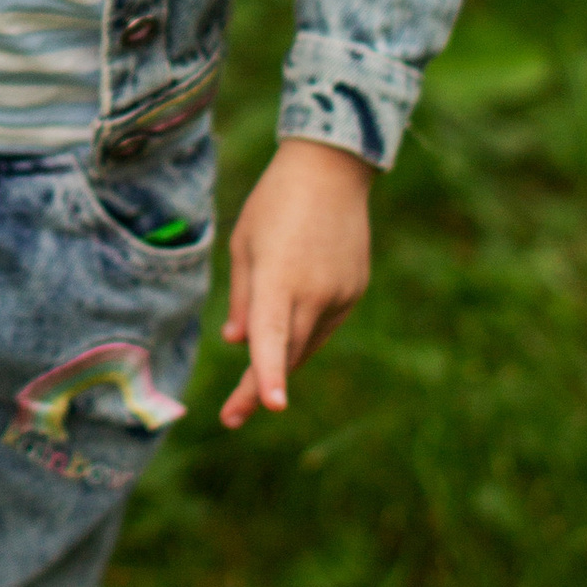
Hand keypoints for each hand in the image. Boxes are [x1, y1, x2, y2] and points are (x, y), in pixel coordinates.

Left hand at [219, 138, 375, 427]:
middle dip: (259, 387)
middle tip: (231, 416)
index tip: (272, 405)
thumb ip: (240, 298)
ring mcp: (340, 294)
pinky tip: (291, 324)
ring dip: (282, 360)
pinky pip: (324, 325)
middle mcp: (314, 291)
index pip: (271, 335)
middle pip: (287, 353)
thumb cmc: (275, 204)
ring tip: (255, 376)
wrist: (331, 170)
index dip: (269, 373)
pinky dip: (304, 333)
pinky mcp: (355, 291)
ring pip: (306, 344)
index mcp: (278, 277)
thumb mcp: (244, 245)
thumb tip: (236, 342)